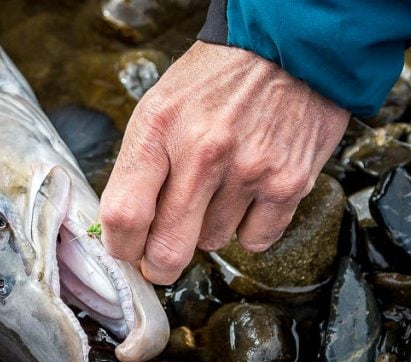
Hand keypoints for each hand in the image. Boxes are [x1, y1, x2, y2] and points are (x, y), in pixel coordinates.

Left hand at [99, 42, 349, 284]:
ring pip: (211, 244)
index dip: (121, 247)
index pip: (124, 215)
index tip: (127, 251)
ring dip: (208, 230)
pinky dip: (248, 229)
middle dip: (158, 265)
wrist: (287, 47)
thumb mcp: (159, 107)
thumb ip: (140, 167)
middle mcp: (203, 152)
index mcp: (159, 129)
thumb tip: (130, 231)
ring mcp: (249, 170)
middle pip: (167, 249)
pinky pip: (254, 241)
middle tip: (159, 260)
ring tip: (219, 189)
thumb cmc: (215, 81)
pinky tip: (248, 195)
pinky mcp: (288, 183)